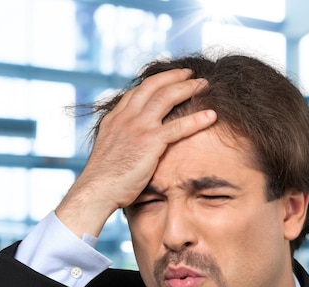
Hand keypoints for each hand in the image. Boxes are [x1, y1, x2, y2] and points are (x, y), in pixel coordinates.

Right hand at [56, 68, 216, 237]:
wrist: (96, 190)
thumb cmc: (103, 181)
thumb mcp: (108, 152)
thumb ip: (120, 142)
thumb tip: (129, 147)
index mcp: (115, 119)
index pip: (137, 92)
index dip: (155, 83)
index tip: (169, 79)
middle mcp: (126, 117)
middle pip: (153, 86)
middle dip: (174, 76)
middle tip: (191, 74)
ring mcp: (138, 127)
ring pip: (167, 97)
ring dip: (188, 88)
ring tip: (205, 85)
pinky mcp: (150, 142)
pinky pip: (178, 126)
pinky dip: (197, 119)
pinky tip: (212, 115)